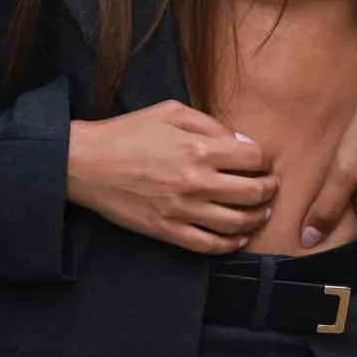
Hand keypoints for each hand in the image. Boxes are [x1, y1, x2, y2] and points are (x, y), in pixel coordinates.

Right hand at [66, 100, 279, 254]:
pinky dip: (230, 245)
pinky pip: (209, 245)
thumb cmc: (127, 132)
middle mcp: (196, 182)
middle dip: (268, 189)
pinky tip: (237, 238)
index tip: (262, 162)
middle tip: (270, 187)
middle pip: (252, 192)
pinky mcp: (167, 231)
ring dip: (256, 218)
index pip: (253, 158)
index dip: (263, 160)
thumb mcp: (171, 111)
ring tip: (261, 212)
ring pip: (237, 223)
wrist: (86, 163)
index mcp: (199, 148)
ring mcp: (182, 210)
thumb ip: (210, 124)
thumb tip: (241, 143)